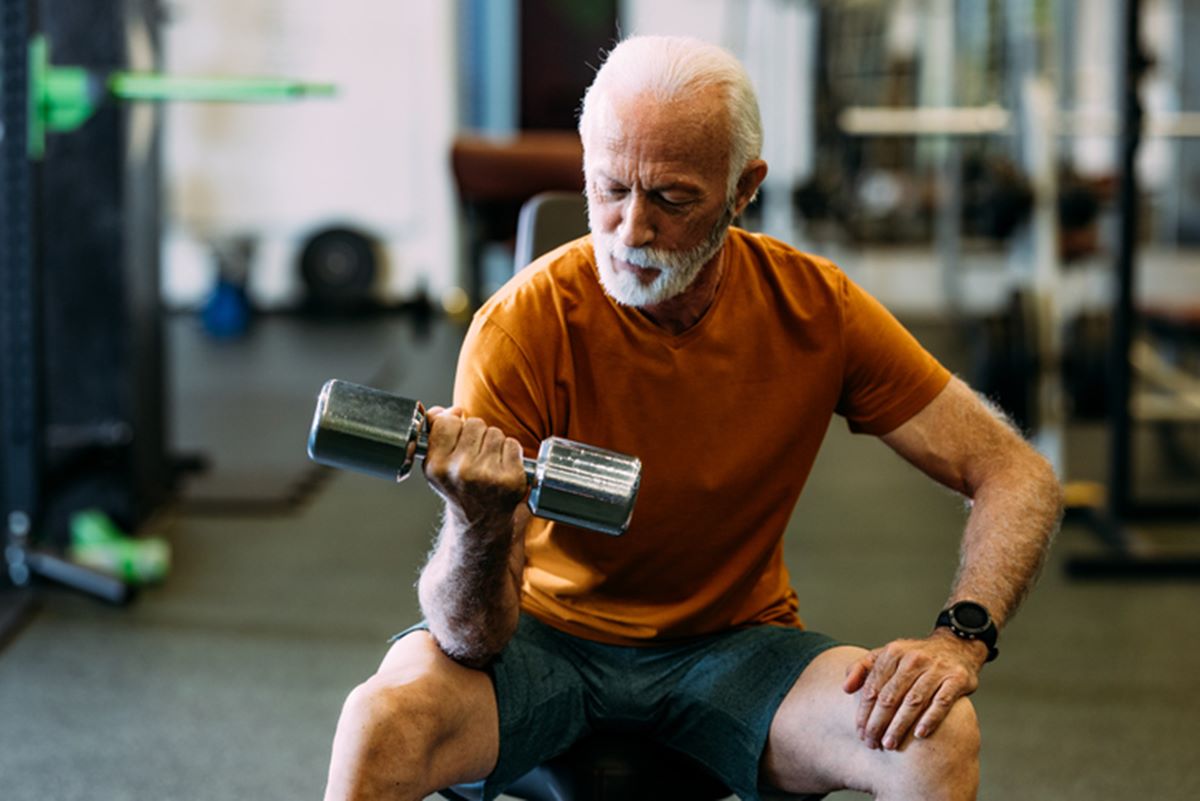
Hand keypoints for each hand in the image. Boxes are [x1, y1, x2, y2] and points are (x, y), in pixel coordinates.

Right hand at [421, 407, 527, 528]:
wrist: (480, 520)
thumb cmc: (458, 486)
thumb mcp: (437, 463)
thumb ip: (436, 431)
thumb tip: (445, 410)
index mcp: (437, 466)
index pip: (447, 422)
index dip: (454, 427)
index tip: (457, 439)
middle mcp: (461, 472)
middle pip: (474, 424)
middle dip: (476, 435)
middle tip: (474, 456)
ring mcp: (488, 476)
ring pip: (495, 433)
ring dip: (493, 443)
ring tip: (488, 463)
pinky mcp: (511, 479)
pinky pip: (512, 444)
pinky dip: (510, 452)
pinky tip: (501, 468)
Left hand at [843, 631, 986, 750]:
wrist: (956, 646)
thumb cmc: (915, 657)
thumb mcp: (887, 655)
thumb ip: (863, 668)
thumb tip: (845, 688)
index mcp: (893, 653)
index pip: (873, 687)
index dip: (864, 712)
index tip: (860, 732)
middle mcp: (913, 659)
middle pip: (890, 696)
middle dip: (878, 722)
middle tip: (872, 742)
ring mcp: (936, 668)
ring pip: (913, 701)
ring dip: (899, 725)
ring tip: (889, 743)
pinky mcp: (957, 679)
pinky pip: (942, 702)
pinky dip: (930, 718)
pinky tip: (919, 734)